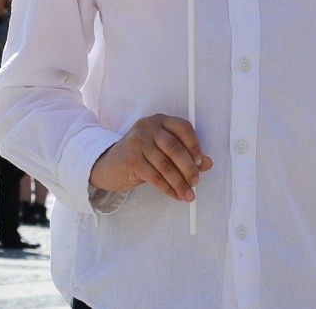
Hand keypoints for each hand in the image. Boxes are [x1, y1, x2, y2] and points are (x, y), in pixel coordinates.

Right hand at [89, 114, 212, 201]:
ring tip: (188, 194)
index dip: (195, 145)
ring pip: (165, 165)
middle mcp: (148, 127)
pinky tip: (175, 195)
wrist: (106, 165)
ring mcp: (137, 142)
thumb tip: (208, 164)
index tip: (201, 162)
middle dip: (189, 167)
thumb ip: (185, 154)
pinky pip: (154, 177)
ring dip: (180, 182)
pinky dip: (168, 188)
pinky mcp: (130, 160)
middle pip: (175, 148)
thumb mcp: (162, 151)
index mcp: (160, 120)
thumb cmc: (141, 156)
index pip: (183, 128)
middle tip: (196, 182)